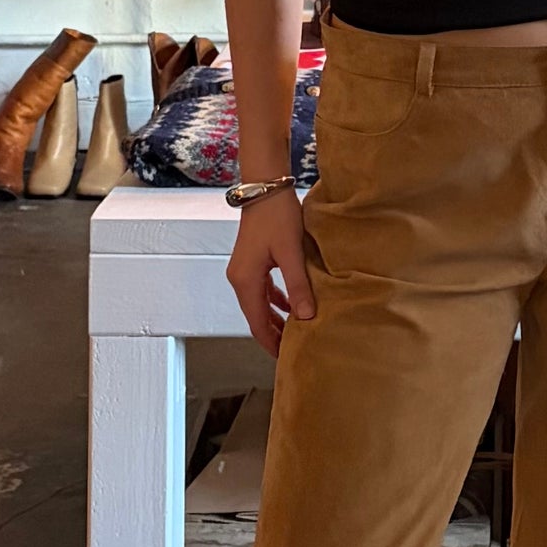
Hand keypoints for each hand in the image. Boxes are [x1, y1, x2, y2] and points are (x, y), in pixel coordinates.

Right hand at [227, 188, 314, 354]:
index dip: (270, 343)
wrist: (265, 187)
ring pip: (259, 304)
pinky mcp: (252, 261)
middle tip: (292, 351)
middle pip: (255, 316)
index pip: (256, 323)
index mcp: (245, 281)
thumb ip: (298, 286)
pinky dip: (274, 301)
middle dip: (273, 334)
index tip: (284, 359)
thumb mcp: (291, 253)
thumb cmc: (277, 216)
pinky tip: (290, 306)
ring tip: (294, 333)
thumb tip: (306, 317)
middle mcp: (239, 278)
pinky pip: (262, 290)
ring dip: (274, 319)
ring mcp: (244, 269)